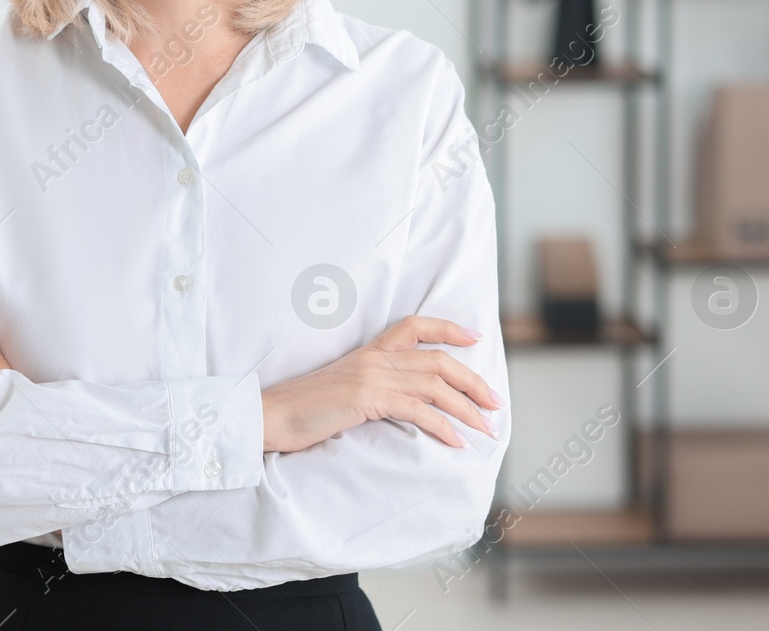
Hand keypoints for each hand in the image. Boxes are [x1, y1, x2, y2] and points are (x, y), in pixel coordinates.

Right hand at [259, 315, 502, 452]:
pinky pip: (417, 410)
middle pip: (438, 361)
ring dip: (467, 409)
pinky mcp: (367, 398)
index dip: (449, 328)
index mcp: (368, 351)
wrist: (273, 414)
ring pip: (435, 385)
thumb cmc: (304, 409)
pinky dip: (442, 425)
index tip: (474, 337)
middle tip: (495, 404)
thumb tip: (400, 402)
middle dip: (473, 382)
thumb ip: (370, 387)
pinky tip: (456, 441)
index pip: (414, 326)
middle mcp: (374, 358)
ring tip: (486, 428)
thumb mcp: (342, 389)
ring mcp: (371, 376)